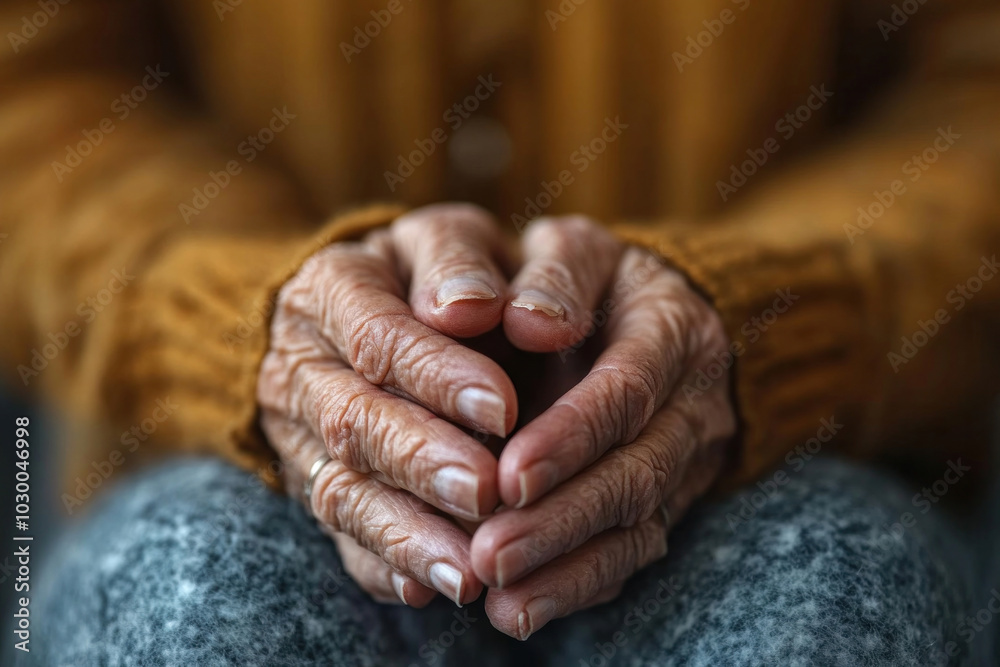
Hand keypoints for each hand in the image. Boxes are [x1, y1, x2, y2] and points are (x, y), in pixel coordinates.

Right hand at [257, 203, 519, 606]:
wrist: (369, 307)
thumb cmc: (432, 270)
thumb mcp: (446, 240)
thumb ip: (459, 261)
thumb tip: (471, 305)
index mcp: (331, 288)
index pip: (377, 336)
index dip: (436, 375)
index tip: (505, 407)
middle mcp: (301, 363)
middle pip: (351, 421)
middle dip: (420, 461)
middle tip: (486, 492)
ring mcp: (299, 432)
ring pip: (340, 490)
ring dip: (405, 534)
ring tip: (469, 571)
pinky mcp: (312, 484)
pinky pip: (338, 534)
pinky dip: (383, 566)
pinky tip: (431, 589)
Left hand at [470, 217, 737, 638]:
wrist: (653, 317)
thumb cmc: (591, 281)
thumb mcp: (577, 252)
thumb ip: (554, 276)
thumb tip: (531, 322)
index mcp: (673, 329)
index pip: (628, 389)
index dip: (573, 435)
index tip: (510, 475)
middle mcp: (692, 401)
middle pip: (638, 471)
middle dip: (564, 518)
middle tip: (489, 555)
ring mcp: (685, 457)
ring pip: (638, 523)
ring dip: (568, 565)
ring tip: (499, 596)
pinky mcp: (665, 498)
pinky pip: (632, 552)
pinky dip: (578, 586)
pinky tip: (519, 611)